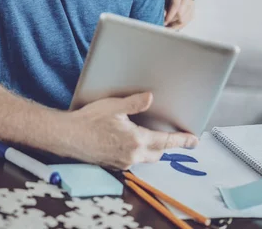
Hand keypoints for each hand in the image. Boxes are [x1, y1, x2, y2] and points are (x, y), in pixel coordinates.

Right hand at [67, 92, 197, 168]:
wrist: (68, 136)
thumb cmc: (89, 120)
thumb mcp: (114, 106)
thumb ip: (135, 103)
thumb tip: (151, 98)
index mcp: (136, 140)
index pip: (165, 141)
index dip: (181, 140)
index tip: (193, 140)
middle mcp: (132, 155)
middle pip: (158, 153)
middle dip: (168, 146)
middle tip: (178, 138)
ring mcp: (122, 162)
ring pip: (146, 158)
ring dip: (153, 149)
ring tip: (156, 138)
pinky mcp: (114, 163)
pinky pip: (133, 160)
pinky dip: (139, 152)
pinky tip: (133, 142)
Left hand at [164, 0, 194, 29]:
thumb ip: (162, 7)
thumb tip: (164, 15)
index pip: (175, 5)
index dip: (170, 15)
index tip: (165, 21)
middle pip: (180, 14)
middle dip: (171, 20)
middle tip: (164, 23)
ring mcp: (191, 4)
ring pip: (183, 20)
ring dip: (174, 24)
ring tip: (167, 24)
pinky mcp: (193, 12)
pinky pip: (185, 23)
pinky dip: (177, 26)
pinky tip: (171, 24)